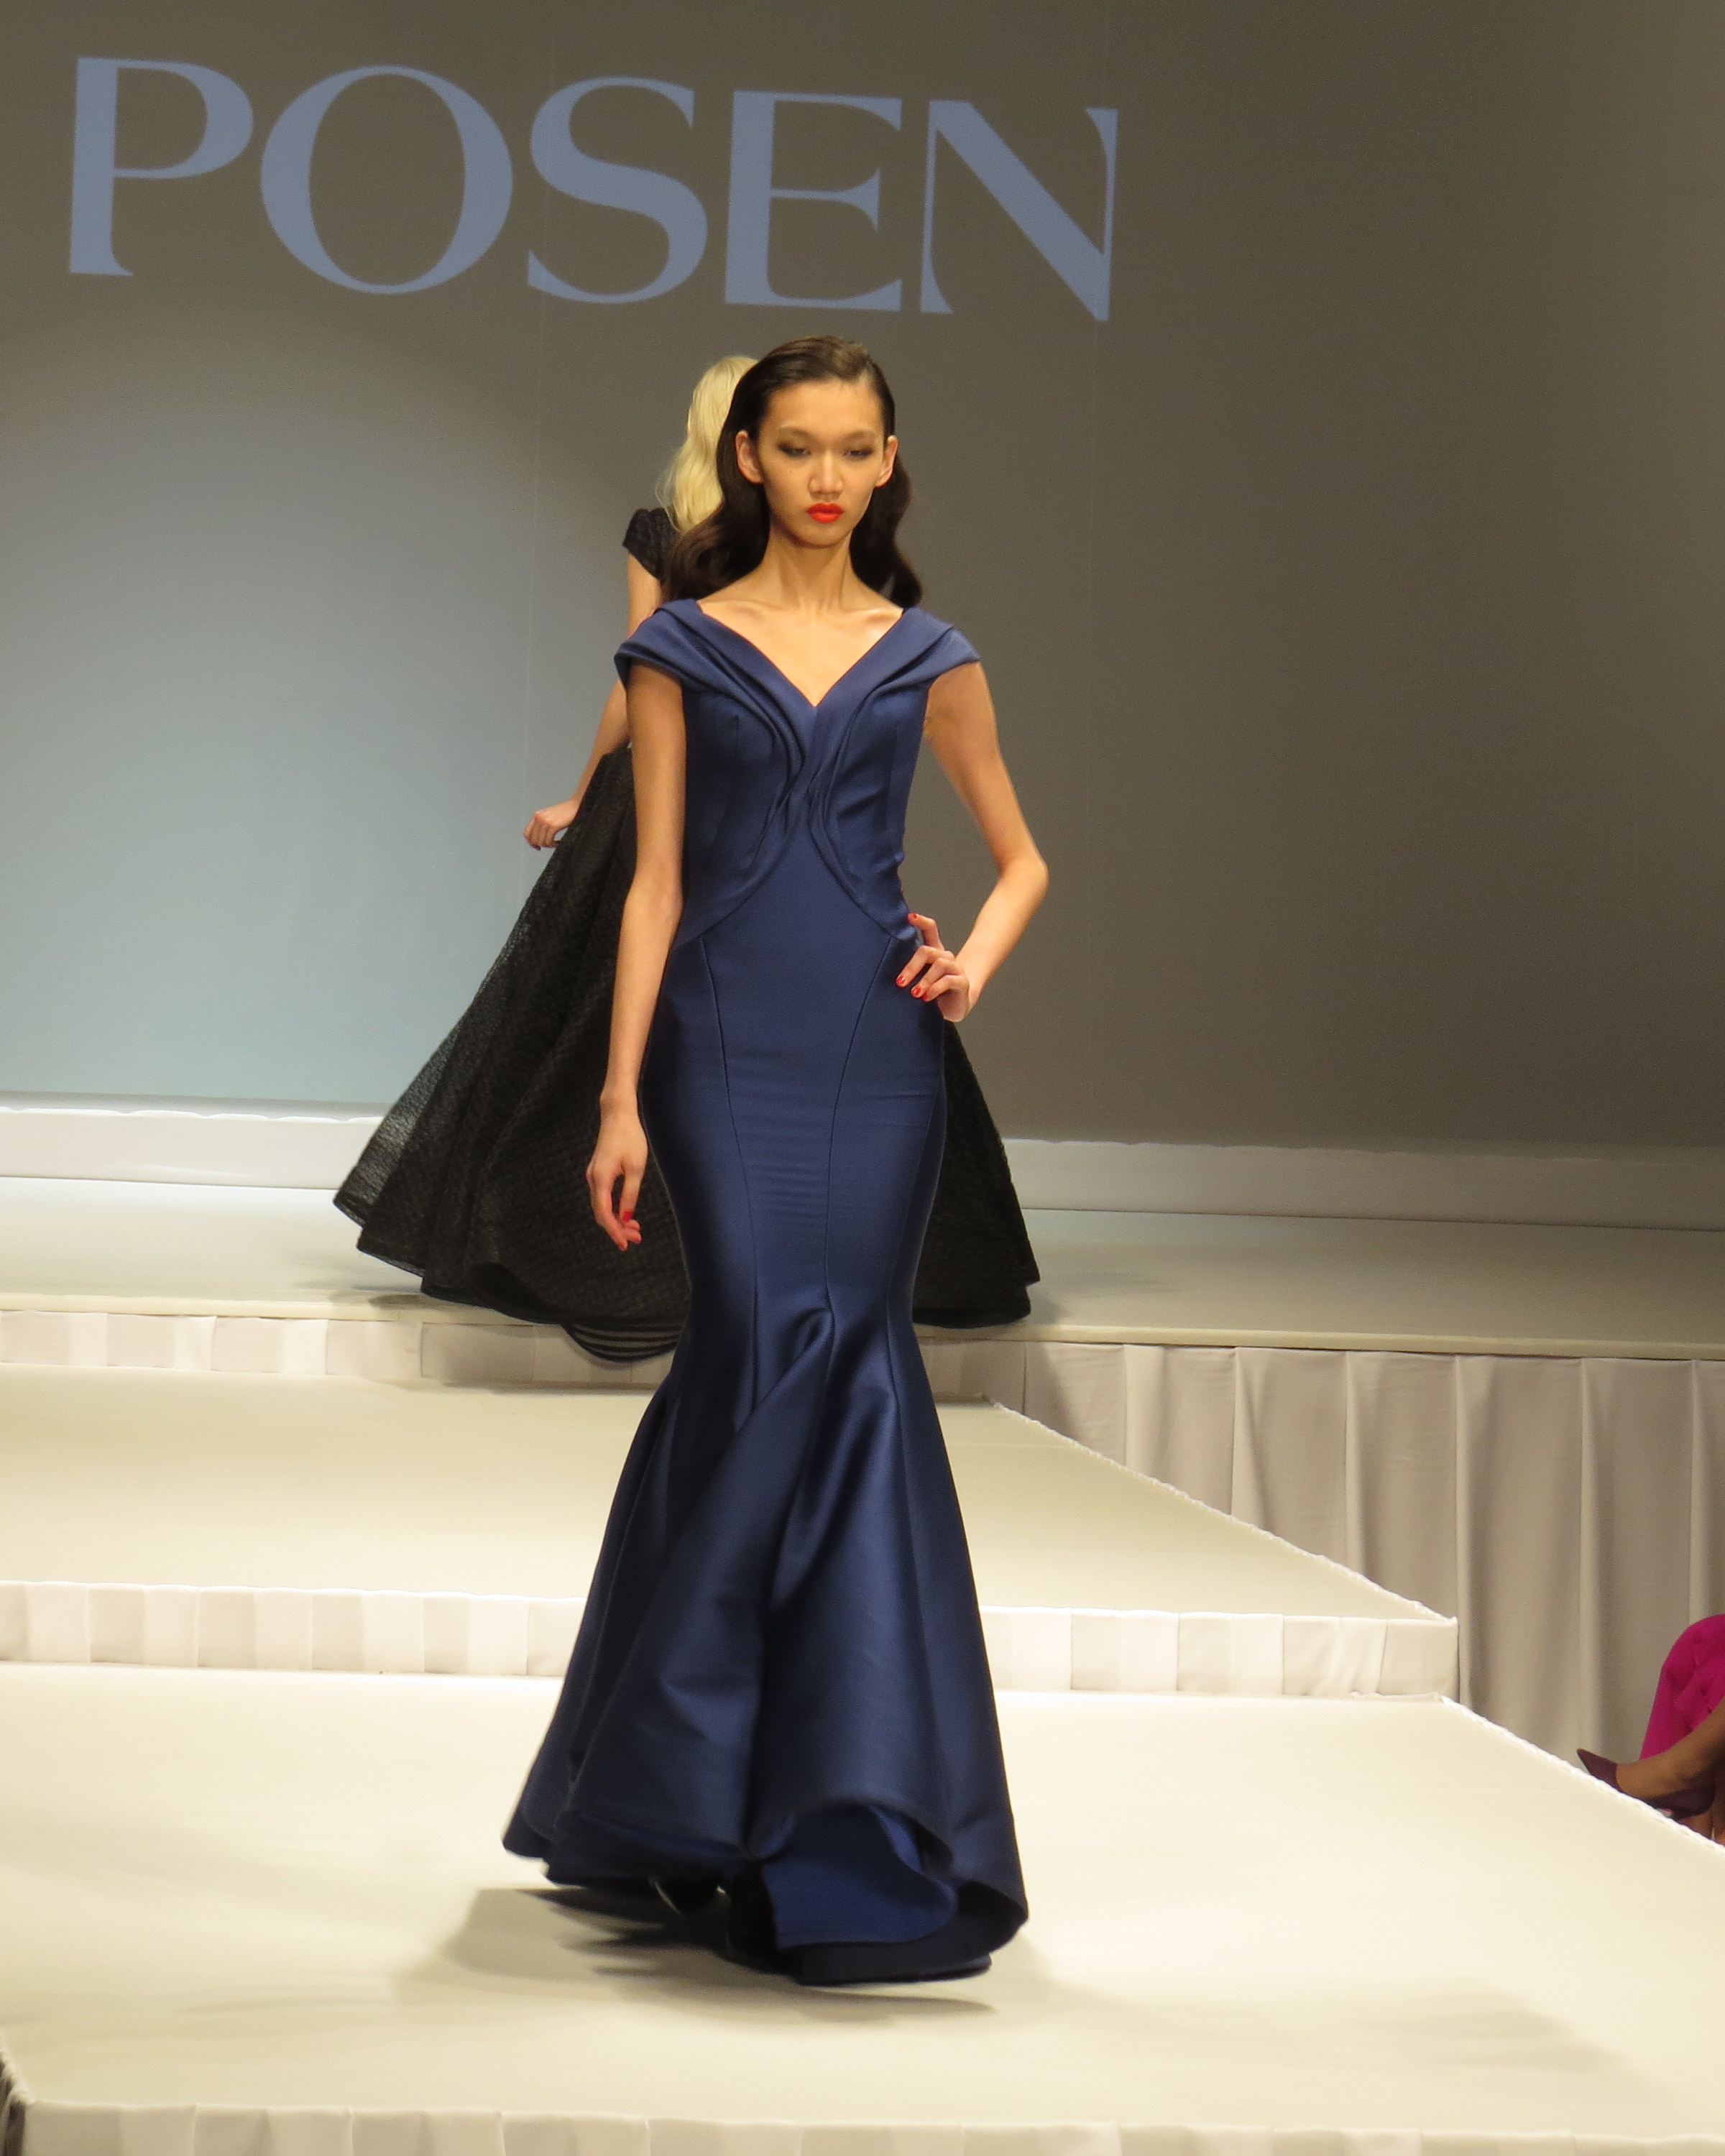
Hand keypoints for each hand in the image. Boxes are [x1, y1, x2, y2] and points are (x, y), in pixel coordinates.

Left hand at [525, 796, 578, 848]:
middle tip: (549, 845)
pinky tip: (558, 842)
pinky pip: (549, 841)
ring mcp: (545, 822)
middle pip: (533, 839)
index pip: (527, 833)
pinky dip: (553, 844)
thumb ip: (543, 824)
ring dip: (549, 845)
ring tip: (555, 843)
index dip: (531, 843)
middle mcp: (539, 818)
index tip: (537, 847)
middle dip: (541, 845)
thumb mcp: (550, 816)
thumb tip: (540, 838)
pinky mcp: (553, 826)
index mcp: (537, 815)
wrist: (576, 805)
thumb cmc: (566, 811)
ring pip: (541, 842)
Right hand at [587, 1105, 646, 1249]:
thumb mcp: (635, 1168)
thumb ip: (630, 1194)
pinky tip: (627, 1215)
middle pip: (601, 1213)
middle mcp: (593, 1179)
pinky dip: (614, 1209)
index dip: (614, 1231)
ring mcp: (593, 1176)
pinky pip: (603, 1197)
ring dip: (617, 1220)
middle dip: (618, 1229)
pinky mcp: (598, 1173)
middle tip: (636, 1239)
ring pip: (602, 1206)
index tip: (625, 1244)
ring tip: (635, 1230)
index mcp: (601, 1178)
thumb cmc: (629, 1138)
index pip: (604, 1213)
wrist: (618, 1115)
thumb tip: (626, 1217)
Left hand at [898, 912, 972, 1021]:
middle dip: (912, 967)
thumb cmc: (930, 992)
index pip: (930, 930)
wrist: (954, 1008)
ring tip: (914, 994)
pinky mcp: (962, 982)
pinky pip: (949, 980)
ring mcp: (956, 968)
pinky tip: (926, 997)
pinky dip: (935, 988)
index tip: (909, 916)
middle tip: (900, 982)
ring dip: (924, 980)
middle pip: (928, 951)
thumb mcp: (917, 980)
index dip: (921, 921)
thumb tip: (881, 969)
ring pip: (939, 965)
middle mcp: (946, 957)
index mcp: (934, 952)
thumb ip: (908, 972)